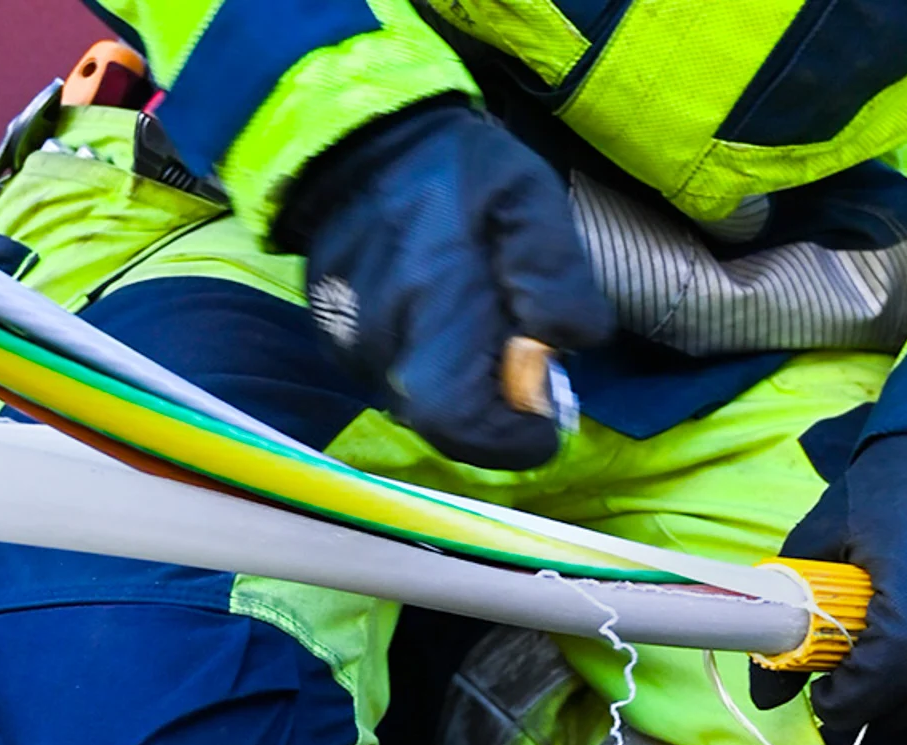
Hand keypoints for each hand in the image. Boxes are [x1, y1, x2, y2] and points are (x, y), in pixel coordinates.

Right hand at [280, 100, 613, 468]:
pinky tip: (448, 319)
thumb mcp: (529, 196)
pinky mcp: (337, 342)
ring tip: (484, 327)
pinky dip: (434, 368)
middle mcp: (381, 336)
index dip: (509, 441)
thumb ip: (555, 271)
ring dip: (464, 387)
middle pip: (447, 423)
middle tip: (524, 368)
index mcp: (432, 299)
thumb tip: (570, 342)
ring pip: (423, 405)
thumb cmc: (458, 170)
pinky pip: (398, 381)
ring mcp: (351, 344)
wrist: (359, 140)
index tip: (545, 424)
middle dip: (495, 414)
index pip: (460, 419)